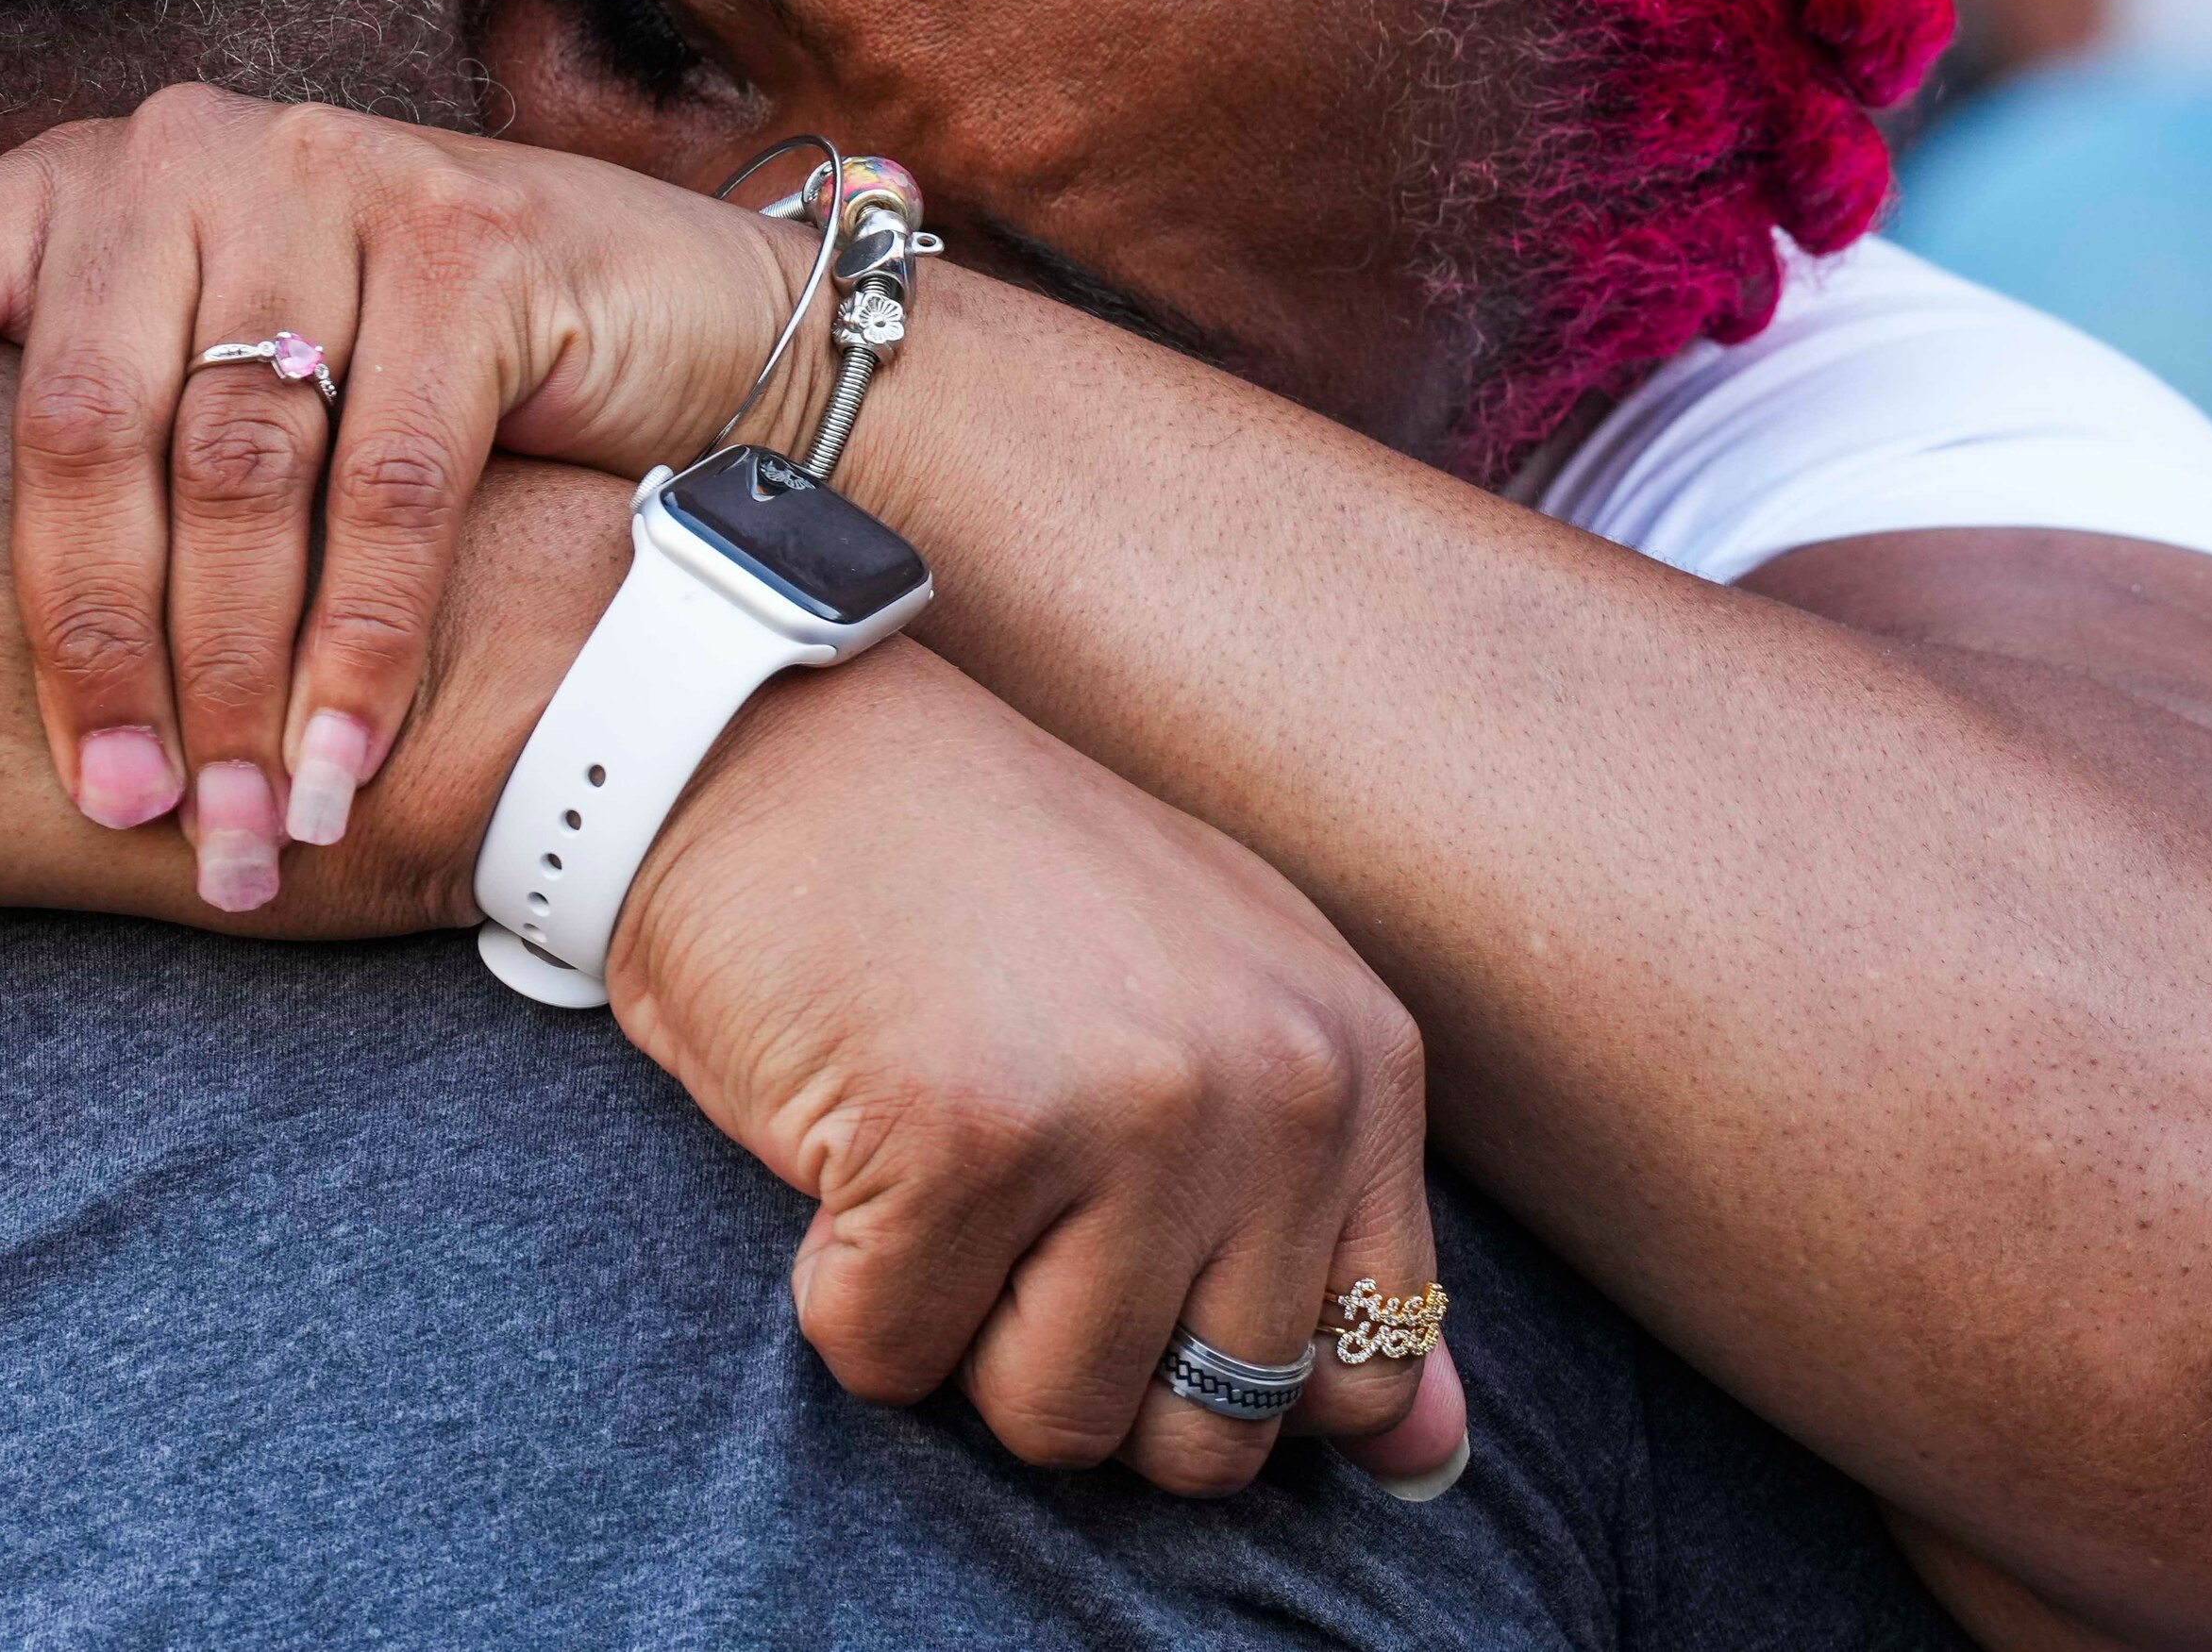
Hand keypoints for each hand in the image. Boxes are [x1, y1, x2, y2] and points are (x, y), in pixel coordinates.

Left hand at [0, 80, 810, 907]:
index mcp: (80, 177)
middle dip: (94, 647)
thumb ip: (0, 279)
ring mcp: (334, 178)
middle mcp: (187, 152)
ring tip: (243, 829)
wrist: (668, 320)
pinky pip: (391, 479)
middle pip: (82, 422)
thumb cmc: (389, 356)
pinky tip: (346, 763)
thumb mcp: (192, 328)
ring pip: (239, 470)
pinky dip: (365, 644)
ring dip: (238, 679)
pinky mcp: (475, 237)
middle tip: (122, 810)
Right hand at [617, 640, 1472, 1496]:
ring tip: (930, 1163)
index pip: (1364, 1375)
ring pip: (1051, 1418)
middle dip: (1076, 1365)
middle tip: (1005, 1205)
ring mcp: (1131, 1111)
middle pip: (1210, 1434)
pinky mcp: (968, 1137)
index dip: (1216, 1372)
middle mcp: (1279, 1087)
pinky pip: (889, 1353)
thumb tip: (1434, 1471)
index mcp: (1357, 1060)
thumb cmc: (978, 891)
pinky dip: (837, 1284)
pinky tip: (845, 1138)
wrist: (777, 739)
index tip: (1117, 1262)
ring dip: (954, 1329)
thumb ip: (1325, 1231)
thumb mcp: (1202, 1022)